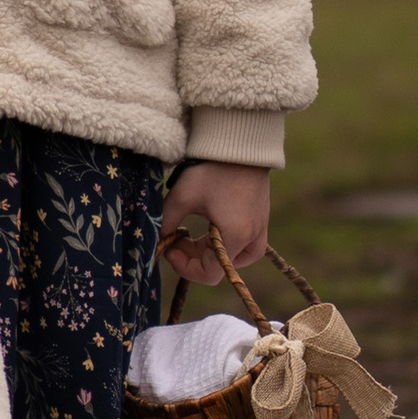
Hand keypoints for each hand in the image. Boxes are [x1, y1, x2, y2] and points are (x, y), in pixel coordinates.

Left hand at [161, 160, 272, 284]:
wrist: (242, 144)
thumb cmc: (212, 169)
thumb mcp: (183, 196)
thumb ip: (167, 222)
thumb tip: (156, 240)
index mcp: (235, 237)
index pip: (209, 274)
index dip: (184, 267)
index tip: (168, 249)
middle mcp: (252, 239)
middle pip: (218, 266)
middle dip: (192, 256)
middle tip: (175, 236)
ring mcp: (260, 230)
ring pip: (231, 258)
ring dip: (207, 251)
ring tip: (189, 231)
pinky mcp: (261, 220)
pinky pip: (242, 245)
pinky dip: (221, 242)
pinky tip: (207, 224)